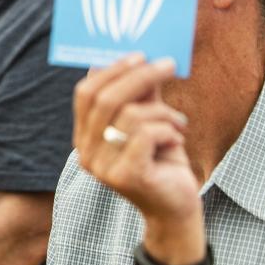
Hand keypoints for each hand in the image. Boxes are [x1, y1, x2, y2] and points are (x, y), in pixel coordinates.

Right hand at [74, 55, 200, 258]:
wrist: (176, 209)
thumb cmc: (162, 161)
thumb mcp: (151, 121)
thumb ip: (141, 95)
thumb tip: (140, 58)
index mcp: (85, 137)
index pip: (85, 94)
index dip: (111, 70)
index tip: (139, 55)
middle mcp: (87, 153)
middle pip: (106, 99)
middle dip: (140, 76)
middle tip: (169, 64)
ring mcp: (103, 167)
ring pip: (131, 116)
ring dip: (163, 113)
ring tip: (178, 124)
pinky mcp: (126, 176)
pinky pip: (147, 135)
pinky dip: (168, 131)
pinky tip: (176, 141)